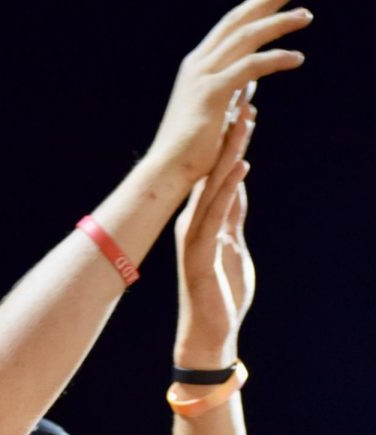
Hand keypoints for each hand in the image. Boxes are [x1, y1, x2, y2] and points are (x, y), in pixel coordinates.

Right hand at [147, 0, 309, 188]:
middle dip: (266, 2)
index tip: (276, 0)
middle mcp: (197, 64)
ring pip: (246, 38)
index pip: (229, 26)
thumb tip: (250, 88)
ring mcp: (202, 77)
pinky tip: (297, 58)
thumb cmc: (192, 148)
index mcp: (197, 66)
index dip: (254, 8)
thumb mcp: (215, 112)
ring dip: (278, 24)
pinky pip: (251, 67)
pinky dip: (276, 59)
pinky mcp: (212, 93)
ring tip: (305, 16)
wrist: (169, 168)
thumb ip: (232, 93)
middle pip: (237, 21)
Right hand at [173, 104, 255, 367]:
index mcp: (200, 222)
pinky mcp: (200, 255)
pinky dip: (228, 192)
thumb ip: (233, 216)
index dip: (228, 142)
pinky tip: (241, 169)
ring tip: (242, 122)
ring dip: (229, 154)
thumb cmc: (222, 293)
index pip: (215, 174)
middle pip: (212, 172)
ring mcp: (194, 239)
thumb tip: (238, 185)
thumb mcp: (233, 246)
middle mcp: (193, 224)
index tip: (241, 109)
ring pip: (213, 188)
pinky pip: (216, 218)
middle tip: (239, 99)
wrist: (209, 333)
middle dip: (228, 136)